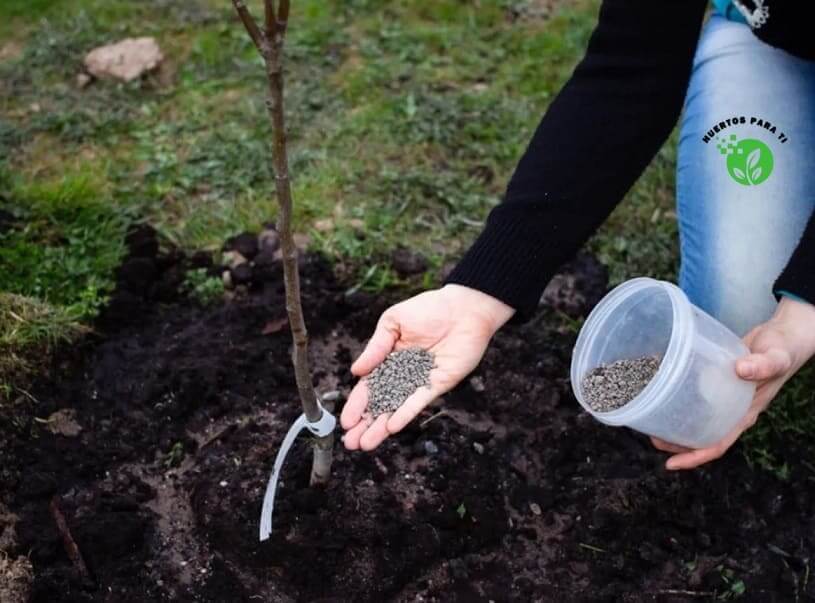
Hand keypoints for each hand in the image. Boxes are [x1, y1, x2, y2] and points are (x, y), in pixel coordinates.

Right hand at [341, 284, 513, 450]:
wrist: (463, 308)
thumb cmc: (428, 309)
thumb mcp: (393, 322)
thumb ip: (375, 347)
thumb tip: (355, 371)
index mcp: (389, 360)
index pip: (369, 387)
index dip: (357, 404)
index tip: (345, 421)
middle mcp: (403, 375)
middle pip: (381, 404)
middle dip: (365, 424)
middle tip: (351, 443)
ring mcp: (420, 381)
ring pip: (397, 408)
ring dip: (381, 427)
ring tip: (365, 444)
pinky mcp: (438, 384)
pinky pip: (419, 401)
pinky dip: (405, 413)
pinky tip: (392, 427)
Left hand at [652, 297, 814, 469]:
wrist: (785, 336)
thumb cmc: (783, 350)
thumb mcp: (776, 357)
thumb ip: (762, 365)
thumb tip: (742, 369)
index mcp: (745, 413)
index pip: (719, 444)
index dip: (694, 457)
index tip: (671, 464)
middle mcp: (734, 410)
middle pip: (703, 436)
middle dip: (678, 443)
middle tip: (652, 439)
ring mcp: (726, 398)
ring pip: (699, 420)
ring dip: (677, 425)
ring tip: (653, 423)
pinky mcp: (719, 383)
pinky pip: (699, 399)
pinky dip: (682, 400)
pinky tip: (666, 394)